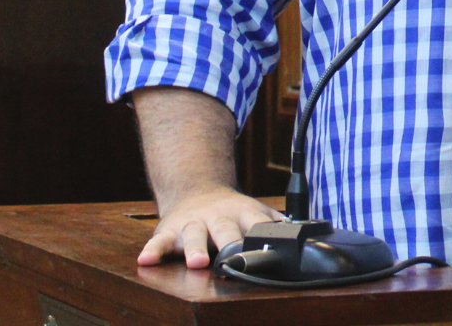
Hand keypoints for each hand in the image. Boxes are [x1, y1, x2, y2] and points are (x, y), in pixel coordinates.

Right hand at [136, 186, 280, 268]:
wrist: (196, 189)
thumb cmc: (231, 211)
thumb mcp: (255, 212)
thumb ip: (275, 224)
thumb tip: (305, 232)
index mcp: (243, 213)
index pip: (257, 225)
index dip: (263, 237)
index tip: (270, 250)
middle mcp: (218, 216)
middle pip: (225, 229)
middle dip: (229, 243)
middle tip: (232, 258)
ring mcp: (193, 222)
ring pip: (193, 235)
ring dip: (194, 249)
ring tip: (197, 262)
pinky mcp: (169, 229)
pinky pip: (159, 240)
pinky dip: (153, 250)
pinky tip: (146, 260)